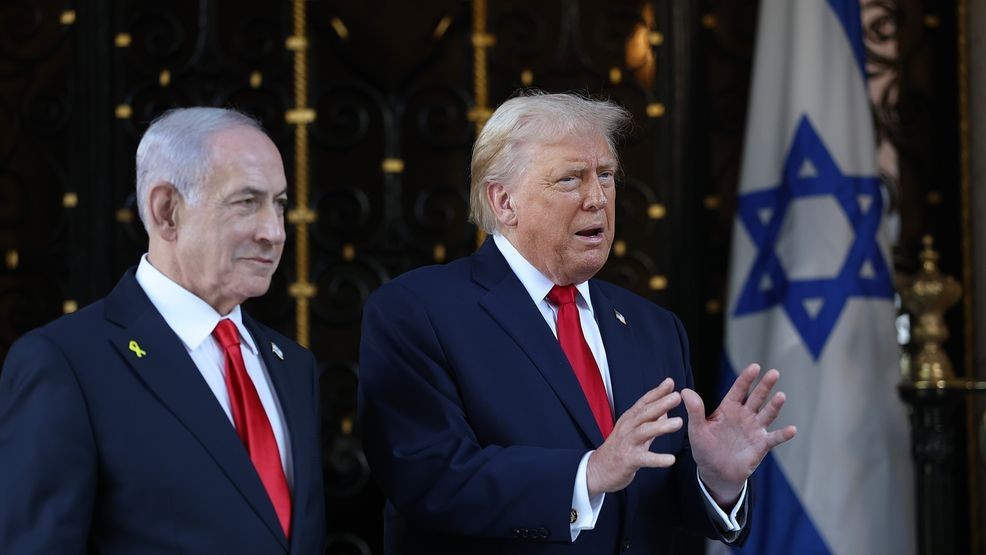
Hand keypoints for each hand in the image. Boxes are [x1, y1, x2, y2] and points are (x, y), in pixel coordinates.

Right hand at [586, 377, 682, 497]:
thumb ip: (650, 420)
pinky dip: (657, 459)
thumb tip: (665, 409)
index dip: (656, 392)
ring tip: (679, 422)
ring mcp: (627, 443)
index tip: (670, 382)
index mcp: (629, 419)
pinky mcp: (628, 460)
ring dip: (661, 426)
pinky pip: (644, 459)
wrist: (598, 470)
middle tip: (677, 396)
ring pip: (644, 432)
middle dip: (661, 403)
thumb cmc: (619, 449)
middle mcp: (627, 428)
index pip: (644, 402)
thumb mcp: (634, 431)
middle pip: (644, 413)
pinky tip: (670, 459)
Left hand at [682, 363, 795, 506]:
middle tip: (774, 373)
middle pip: (757, 397)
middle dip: (765, 385)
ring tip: (781, 395)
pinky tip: (792, 429)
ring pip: (767, 414)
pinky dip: (783, 434)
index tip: (755, 366)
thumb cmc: (704, 448)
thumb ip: (694, 411)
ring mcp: (754, 429)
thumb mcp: (696, 429)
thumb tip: (684, 391)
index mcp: (729, 408)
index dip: (746, 378)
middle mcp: (744, 416)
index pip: (738, 390)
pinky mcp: (761, 445)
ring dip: (774, 406)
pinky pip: (774, 438)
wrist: (715, 472)